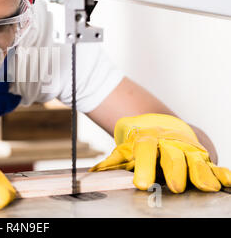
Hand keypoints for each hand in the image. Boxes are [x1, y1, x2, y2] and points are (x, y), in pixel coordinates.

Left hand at [89, 114, 230, 192]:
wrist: (160, 123)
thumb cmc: (140, 141)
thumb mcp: (125, 149)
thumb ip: (114, 161)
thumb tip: (95, 173)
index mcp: (148, 140)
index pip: (145, 152)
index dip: (144, 167)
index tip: (141, 184)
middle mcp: (170, 143)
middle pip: (173, 156)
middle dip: (175, 171)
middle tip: (176, 187)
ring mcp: (187, 149)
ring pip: (195, 160)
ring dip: (201, 173)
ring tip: (208, 187)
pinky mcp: (202, 156)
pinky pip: (212, 164)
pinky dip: (221, 173)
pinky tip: (227, 182)